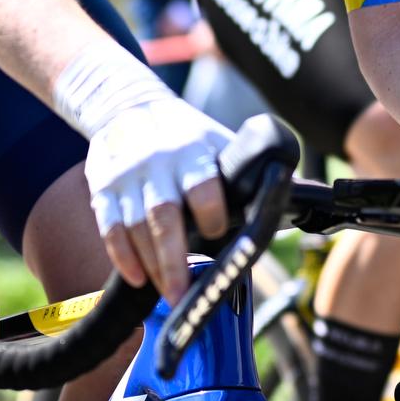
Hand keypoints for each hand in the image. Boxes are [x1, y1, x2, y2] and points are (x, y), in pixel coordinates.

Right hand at [84, 99, 231, 302]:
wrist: (127, 106)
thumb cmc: (184, 135)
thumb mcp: (216, 140)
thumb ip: (245, 169)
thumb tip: (297, 198)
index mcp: (191, 150)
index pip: (201, 184)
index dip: (211, 212)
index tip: (217, 233)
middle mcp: (155, 163)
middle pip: (163, 215)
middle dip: (173, 258)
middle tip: (182, 294)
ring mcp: (126, 177)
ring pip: (135, 227)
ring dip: (150, 264)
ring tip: (168, 293)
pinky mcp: (103, 188)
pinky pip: (109, 227)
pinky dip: (121, 256)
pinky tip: (137, 277)